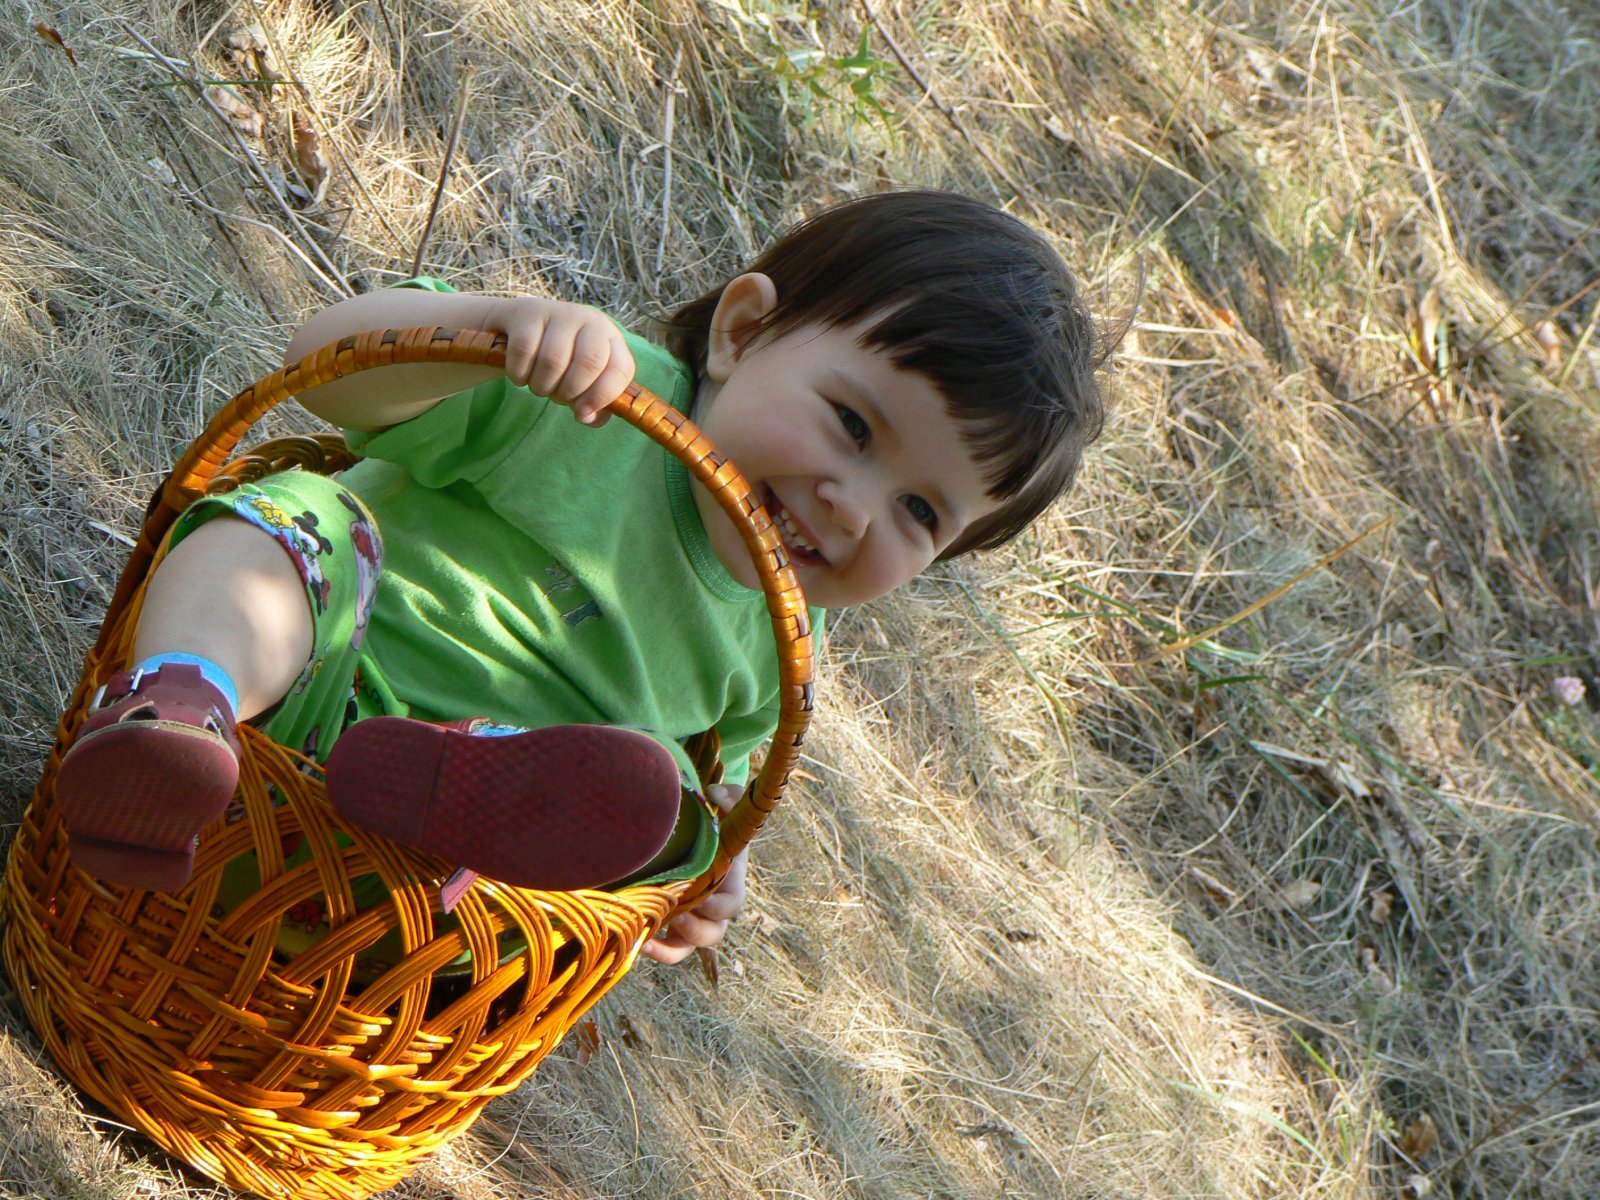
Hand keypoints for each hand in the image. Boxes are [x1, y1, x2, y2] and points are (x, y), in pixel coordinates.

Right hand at [486, 297, 634, 426]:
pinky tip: (520, 375)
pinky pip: (524, 352)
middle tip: (556, 397)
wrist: (516, 328)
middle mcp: (589, 320)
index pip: (621, 369)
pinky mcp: (528, 313)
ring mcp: (559, 312)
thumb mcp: (579, 382)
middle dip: (569, 392)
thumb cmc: (557, 362)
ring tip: (538, 386)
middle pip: (589, 363)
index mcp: (610, 339)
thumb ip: (592, 406)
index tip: (582, 412)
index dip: (602, 396)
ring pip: (553, 360)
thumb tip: (586, 415)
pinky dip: (519, 374)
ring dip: (541, 386)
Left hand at [638, 783, 746, 964]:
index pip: (731, 907)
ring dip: (671, 947)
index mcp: (731, 885)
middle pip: (713, 934)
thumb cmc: (718, 821)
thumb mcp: (730, 804)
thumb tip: (713, 795)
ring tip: (650, 935)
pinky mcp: (673, 923)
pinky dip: (656, 950)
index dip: (717, 907)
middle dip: (694, 930)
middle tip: (676, 914)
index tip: (698, 896)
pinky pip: (669, 948)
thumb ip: (729, 796)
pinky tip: (638, 941)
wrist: (701, 835)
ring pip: (689, 947)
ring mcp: (694, 919)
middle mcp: (714, 909)